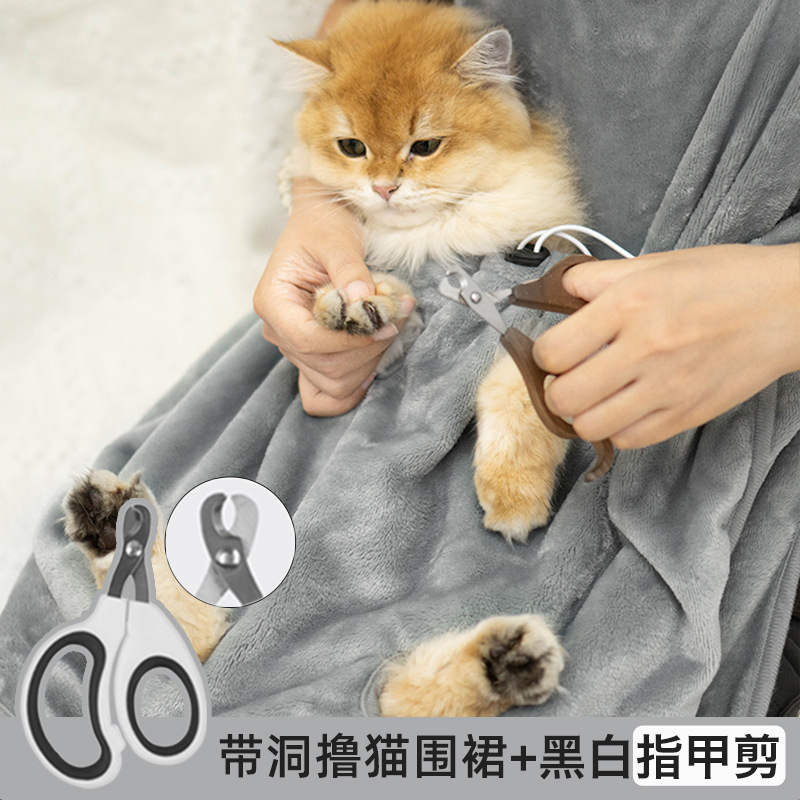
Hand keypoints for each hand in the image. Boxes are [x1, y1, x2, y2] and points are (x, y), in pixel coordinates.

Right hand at [253, 179, 414, 415]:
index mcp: (273, 302)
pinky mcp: (313, 354)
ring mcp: (293, 346)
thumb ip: (349, 270)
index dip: (350, 341)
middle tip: (398, 320)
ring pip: (332, 382)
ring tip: (391, 328)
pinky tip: (373, 364)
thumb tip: (363, 300)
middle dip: (366, 350)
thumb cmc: (324, 227)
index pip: (307, 340)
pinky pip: (325, 392)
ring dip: (368, 363)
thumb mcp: (337, 240)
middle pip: (322, 366)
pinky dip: (352, 386)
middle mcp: (278, 330)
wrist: (322, 225)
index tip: (385, 326)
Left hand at [533, 243, 799, 447]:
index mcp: (629, 305)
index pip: (552, 351)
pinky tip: (624, 406)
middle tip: (567, 376)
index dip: (543, 354)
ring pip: (590, 426)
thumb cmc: (721, 280)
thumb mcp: (653, 264)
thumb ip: (595, 279)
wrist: (785, 307)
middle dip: (555, 388)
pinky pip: (628, 440)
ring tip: (594, 394)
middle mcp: (644, 349)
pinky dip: (617, 428)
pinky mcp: (686, 415)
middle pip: (564, 397)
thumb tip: (553, 292)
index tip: (553, 351)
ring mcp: (666, 388)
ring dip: (582, 412)